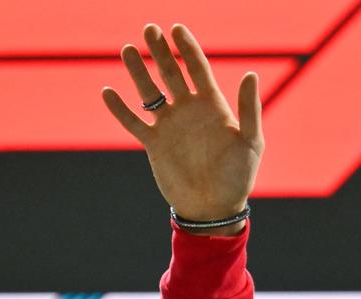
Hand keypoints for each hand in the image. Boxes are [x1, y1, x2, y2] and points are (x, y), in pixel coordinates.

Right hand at [101, 24, 262, 233]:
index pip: (198, 69)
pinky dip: (120, 109)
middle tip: (149, 28)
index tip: (177, 28)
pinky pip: (134, 122)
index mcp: (213, 106)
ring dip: (138, 72)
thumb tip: (251, 74)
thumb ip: (249, 109)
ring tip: (126, 49)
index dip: (187, 48)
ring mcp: (170, 126)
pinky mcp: (154, 144)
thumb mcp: (250, 141)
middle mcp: (189, 111)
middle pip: (171, 73)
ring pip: (149, 92)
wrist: (215, 208)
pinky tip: (108, 92)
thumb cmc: (238, 176)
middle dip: (160, 51)